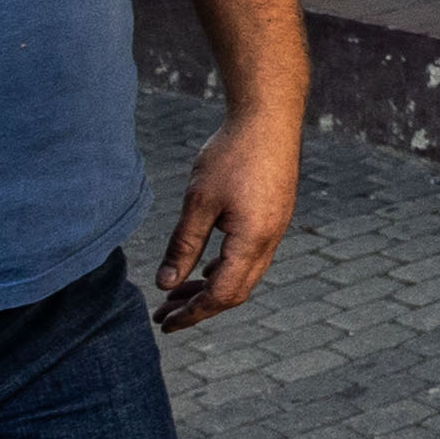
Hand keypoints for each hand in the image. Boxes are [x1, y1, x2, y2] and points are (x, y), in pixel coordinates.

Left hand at [155, 110, 300, 328]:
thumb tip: (166, 284)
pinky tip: (206, 265)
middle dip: (200, 306)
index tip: (164, 322)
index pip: (222, 294)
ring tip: (178, 292)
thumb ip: (183, 245)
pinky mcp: (274, 215)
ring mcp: (275, 227)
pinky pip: (251, 256)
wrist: (269, 116)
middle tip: (164, 314)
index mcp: (253, 240)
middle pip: (236, 291)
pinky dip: (225, 268)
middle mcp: (270, 240)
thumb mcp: (199, 201)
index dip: (192, 313)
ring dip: (211, 287)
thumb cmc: (232, 153)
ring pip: (244, 275)